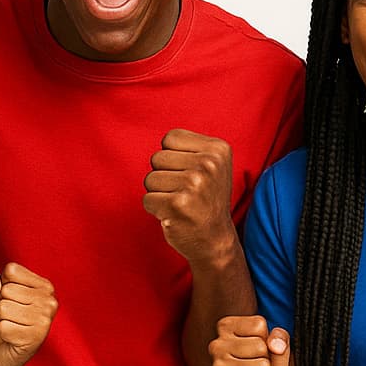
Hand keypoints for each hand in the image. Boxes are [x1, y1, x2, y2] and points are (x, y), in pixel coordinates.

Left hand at [0, 264, 56, 365]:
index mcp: (43, 285)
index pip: (11, 270)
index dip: (1, 285)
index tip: (9, 299)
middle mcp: (49, 299)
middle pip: (6, 290)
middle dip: (0, 304)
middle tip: (9, 316)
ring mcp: (46, 318)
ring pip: (4, 308)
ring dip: (1, 319)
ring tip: (11, 326)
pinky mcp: (37, 336)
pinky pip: (4, 327)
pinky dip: (2, 333)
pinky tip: (12, 337)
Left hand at [142, 129, 236, 264]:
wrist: (215, 240)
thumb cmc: (204, 200)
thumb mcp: (210, 165)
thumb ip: (188, 148)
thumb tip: (149, 125)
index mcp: (218, 149)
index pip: (170, 138)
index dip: (172, 157)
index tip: (190, 174)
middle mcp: (209, 164)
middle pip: (157, 157)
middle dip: (164, 176)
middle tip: (185, 193)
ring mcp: (195, 184)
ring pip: (150, 178)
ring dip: (159, 193)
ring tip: (179, 203)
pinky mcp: (178, 204)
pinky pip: (147, 199)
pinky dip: (155, 209)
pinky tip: (174, 215)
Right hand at [210, 316, 290, 365]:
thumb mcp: (278, 347)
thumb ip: (281, 338)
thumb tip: (276, 345)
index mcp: (226, 327)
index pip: (258, 324)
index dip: (266, 338)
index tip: (258, 348)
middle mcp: (217, 345)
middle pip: (260, 345)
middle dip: (266, 358)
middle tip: (256, 365)